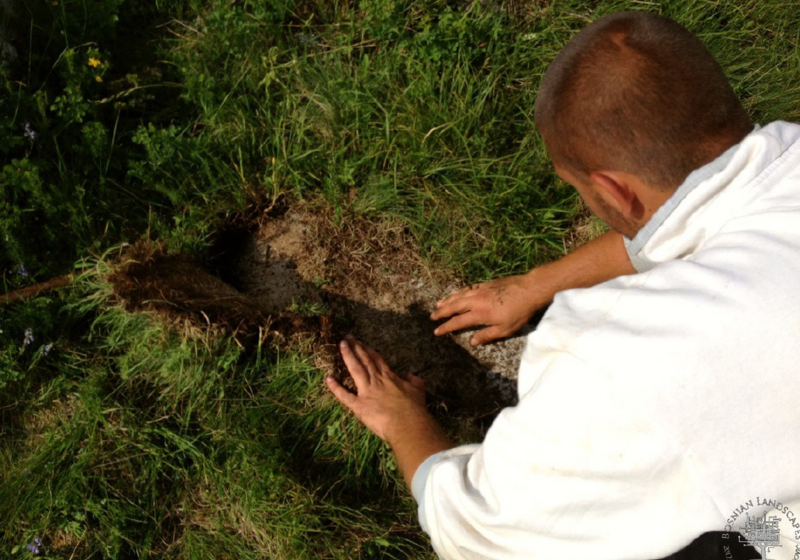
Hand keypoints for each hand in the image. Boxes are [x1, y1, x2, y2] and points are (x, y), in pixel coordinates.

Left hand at [326, 336, 429, 442]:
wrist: (408, 424)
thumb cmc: (414, 409)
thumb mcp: (418, 391)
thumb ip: (415, 381)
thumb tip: (411, 375)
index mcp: (389, 377)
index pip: (376, 359)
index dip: (366, 349)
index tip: (359, 341)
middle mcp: (376, 381)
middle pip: (364, 361)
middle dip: (355, 348)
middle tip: (346, 338)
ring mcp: (366, 392)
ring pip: (355, 370)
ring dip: (348, 357)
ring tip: (341, 345)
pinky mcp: (359, 406)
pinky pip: (345, 396)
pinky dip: (336, 388)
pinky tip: (328, 379)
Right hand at [431, 273, 546, 344]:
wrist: (529, 290)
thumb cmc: (519, 312)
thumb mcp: (505, 329)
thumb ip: (487, 335)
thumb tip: (472, 342)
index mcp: (479, 314)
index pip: (458, 322)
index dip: (446, 327)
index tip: (436, 331)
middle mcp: (476, 301)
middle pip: (454, 306)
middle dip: (442, 312)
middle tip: (432, 317)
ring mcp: (480, 290)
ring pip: (458, 295)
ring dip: (447, 300)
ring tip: (438, 304)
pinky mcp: (485, 284)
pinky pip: (467, 288)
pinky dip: (458, 291)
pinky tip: (455, 293)